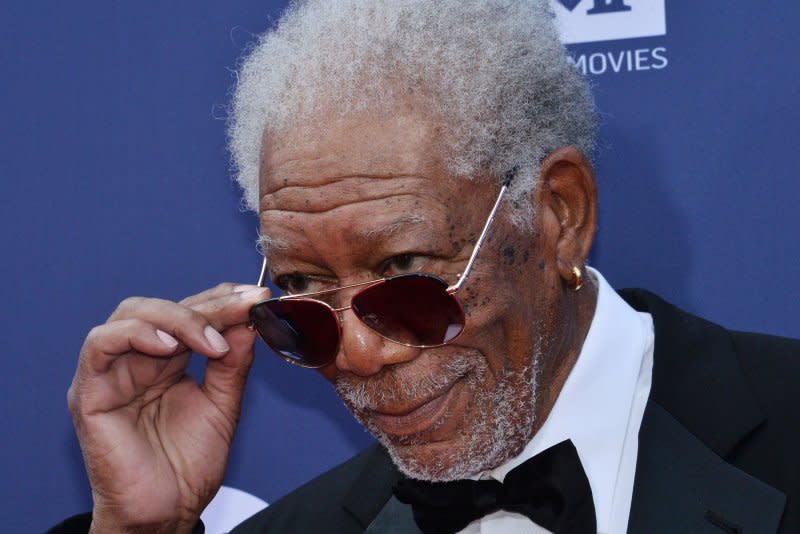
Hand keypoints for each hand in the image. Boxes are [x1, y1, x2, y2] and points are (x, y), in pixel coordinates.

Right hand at [67, 283, 269, 532]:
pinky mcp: (89, 392)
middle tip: (244, 309)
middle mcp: (137, 359)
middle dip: (208, 305)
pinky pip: (100, 345)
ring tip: (212, 341)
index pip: (190, 311)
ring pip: (132, 313)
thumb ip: (232, 364)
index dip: (222, 299)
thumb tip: (248, 320)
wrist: (165, 512)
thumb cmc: (188, 465)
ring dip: (177, 317)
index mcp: (166, 360)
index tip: (258, 297)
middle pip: (164, 305)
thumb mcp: (223, 405)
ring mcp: (111, 373)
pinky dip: (136, 335)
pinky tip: (170, 346)